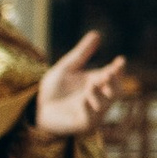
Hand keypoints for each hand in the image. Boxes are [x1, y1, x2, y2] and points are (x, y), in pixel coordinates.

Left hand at [36, 28, 127, 142]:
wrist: (37, 107)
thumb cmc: (53, 88)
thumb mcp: (67, 67)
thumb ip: (82, 53)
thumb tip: (96, 33)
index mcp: (97, 82)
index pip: (114, 75)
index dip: (119, 69)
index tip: (120, 60)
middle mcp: (99, 97)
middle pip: (116, 91)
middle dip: (115, 82)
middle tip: (111, 72)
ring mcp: (93, 112)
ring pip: (105, 105)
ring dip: (100, 95)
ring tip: (91, 85)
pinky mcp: (83, 124)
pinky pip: (91, 118)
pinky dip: (89, 109)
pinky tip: (84, 100)